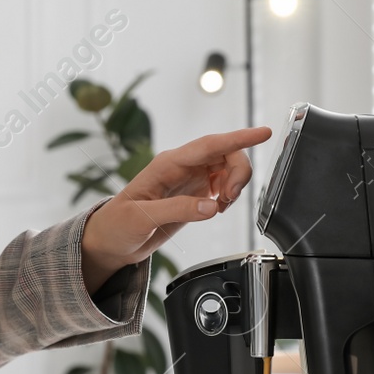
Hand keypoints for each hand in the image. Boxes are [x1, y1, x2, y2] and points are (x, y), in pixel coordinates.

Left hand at [80, 125, 271, 289]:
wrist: (111, 241)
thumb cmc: (118, 225)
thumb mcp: (142, 218)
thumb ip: (178, 210)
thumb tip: (211, 206)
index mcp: (167, 165)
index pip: (209, 146)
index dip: (238, 138)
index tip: (261, 133)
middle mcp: (181, 167)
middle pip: (225, 154)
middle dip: (238, 173)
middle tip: (231, 199)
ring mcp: (189, 179)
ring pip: (227, 169)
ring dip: (235, 185)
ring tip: (223, 206)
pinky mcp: (194, 193)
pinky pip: (223, 185)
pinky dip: (229, 196)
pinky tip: (218, 208)